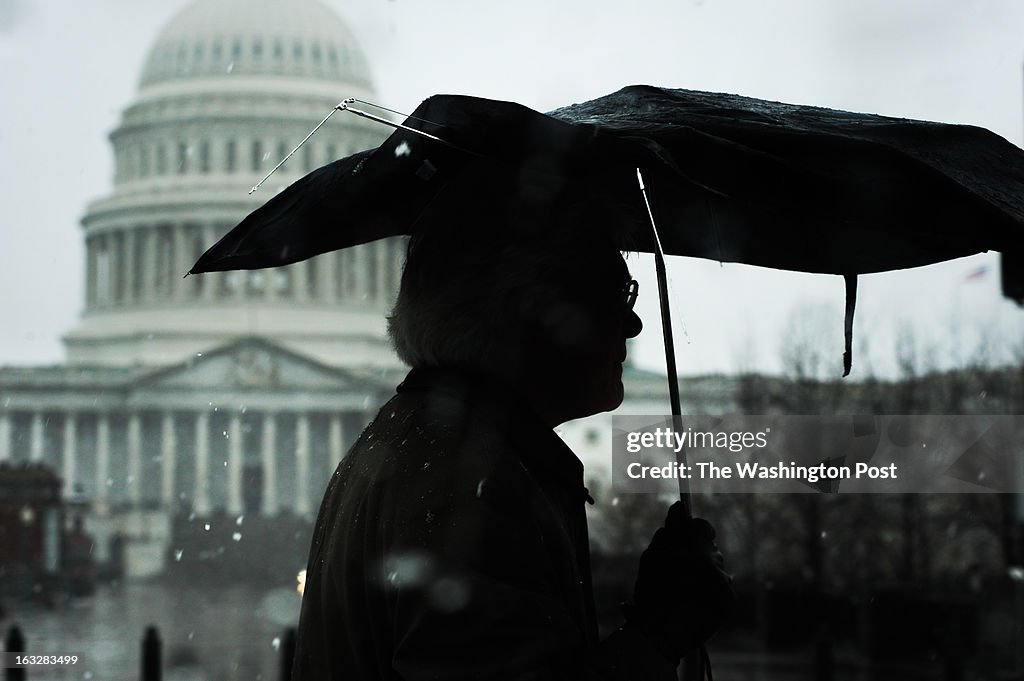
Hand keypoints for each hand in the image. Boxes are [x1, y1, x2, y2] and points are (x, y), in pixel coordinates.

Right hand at [626, 502, 734, 663]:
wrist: (663, 636)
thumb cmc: (652, 593)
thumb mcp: (651, 558)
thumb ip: (668, 531)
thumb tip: (679, 508)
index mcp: (695, 547)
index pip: (702, 526)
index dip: (691, 530)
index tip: (683, 537)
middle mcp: (714, 560)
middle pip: (708, 548)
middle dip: (696, 554)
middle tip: (679, 569)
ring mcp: (723, 581)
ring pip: (715, 566)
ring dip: (704, 572)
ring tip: (685, 589)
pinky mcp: (729, 600)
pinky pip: (721, 585)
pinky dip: (710, 590)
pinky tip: (695, 600)